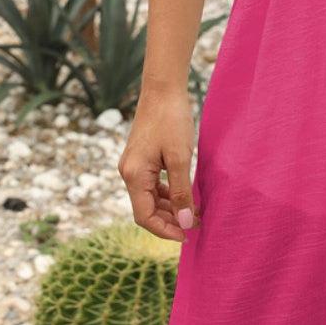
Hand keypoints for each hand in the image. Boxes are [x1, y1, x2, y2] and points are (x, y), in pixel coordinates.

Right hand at [118, 89, 201, 242]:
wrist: (163, 89)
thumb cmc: (172, 120)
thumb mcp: (181, 158)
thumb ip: (181, 192)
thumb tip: (185, 222)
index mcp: (134, 175)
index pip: (144, 216)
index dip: (165, 230)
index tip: (187, 235)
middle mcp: (129, 173)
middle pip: (146, 209)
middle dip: (170, 220)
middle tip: (196, 224)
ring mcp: (134, 166)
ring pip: (150, 198)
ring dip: (170, 208)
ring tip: (194, 213)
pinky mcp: (141, 159)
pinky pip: (152, 185)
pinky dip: (167, 194)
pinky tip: (185, 196)